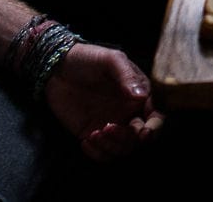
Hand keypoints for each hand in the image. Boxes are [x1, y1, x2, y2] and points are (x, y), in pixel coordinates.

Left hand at [43, 41, 163, 161]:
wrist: (57, 67)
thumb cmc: (88, 58)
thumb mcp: (110, 59)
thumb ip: (126, 76)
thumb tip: (142, 96)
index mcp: (139, 95)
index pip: (156, 116)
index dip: (154, 127)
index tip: (144, 132)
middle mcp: (129, 113)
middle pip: (139, 137)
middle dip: (128, 138)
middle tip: (110, 128)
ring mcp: (111, 125)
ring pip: (122, 149)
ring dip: (111, 146)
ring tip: (95, 133)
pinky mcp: (91, 134)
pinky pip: (102, 154)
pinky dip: (97, 153)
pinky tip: (86, 140)